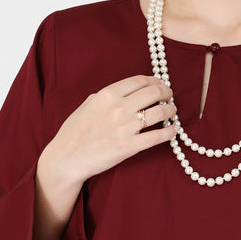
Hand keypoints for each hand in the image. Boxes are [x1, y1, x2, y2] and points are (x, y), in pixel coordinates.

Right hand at [44, 74, 179, 186]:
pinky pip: (158, 137)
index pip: (140, 81)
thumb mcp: (87, 106)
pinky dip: (170, 132)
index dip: (155, 81)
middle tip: (170, 96)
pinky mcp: (130, 147)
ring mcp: (125, 128)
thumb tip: (123, 93)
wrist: (66, 158)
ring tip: (172, 112)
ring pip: (160, 113)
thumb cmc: (74, 132)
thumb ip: (105, 97)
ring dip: (171, 110)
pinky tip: (174, 129)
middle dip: (166, 93)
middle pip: (154, 93)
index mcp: (107, 94)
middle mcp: (119, 108)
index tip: (160, 85)